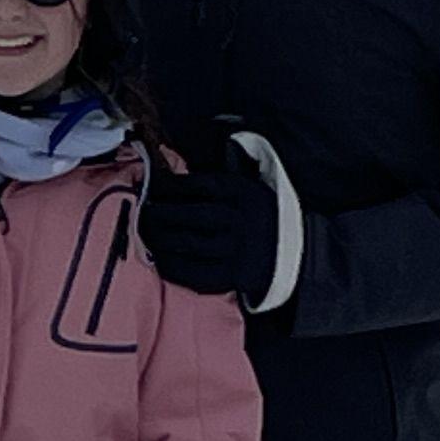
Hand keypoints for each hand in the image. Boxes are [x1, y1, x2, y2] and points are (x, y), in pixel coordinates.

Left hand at [139, 152, 284, 307]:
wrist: (297, 255)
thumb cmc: (260, 218)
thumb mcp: (250, 188)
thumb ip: (221, 178)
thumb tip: (178, 164)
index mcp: (244, 193)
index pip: (198, 185)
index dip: (170, 186)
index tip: (154, 187)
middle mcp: (239, 220)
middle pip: (188, 215)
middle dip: (158, 214)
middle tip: (142, 213)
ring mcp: (235, 250)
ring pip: (186, 243)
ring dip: (158, 239)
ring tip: (145, 234)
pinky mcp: (232, 276)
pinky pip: (193, 272)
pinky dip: (171, 265)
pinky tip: (159, 258)